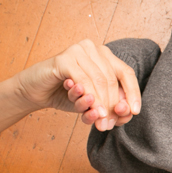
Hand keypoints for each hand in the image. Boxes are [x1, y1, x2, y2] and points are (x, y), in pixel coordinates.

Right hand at [14, 39, 141, 130]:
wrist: (37, 92)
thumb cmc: (67, 96)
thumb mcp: (94, 103)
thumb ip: (111, 106)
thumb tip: (126, 112)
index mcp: (105, 56)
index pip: (126, 73)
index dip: (133, 93)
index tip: (134, 112)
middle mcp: (93, 49)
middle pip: (112, 79)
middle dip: (112, 105)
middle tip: (109, 124)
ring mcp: (78, 50)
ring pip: (99, 80)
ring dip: (101, 104)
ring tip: (100, 121)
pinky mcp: (64, 58)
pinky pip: (82, 80)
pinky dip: (88, 97)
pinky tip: (90, 108)